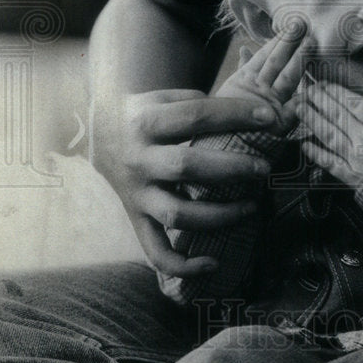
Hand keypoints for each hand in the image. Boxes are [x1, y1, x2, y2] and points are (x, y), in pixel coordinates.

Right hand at [90, 26, 309, 277]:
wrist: (91, 132)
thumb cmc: (144, 113)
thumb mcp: (162, 96)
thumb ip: (199, 103)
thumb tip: (251, 114)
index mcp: (146, 122)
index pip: (196, 116)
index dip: (236, 114)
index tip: (270, 116)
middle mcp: (139, 160)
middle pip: (187, 167)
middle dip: (232, 169)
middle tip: (265, 168)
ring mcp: (137, 194)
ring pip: (176, 214)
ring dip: (219, 215)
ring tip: (254, 206)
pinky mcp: (136, 219)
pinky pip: (155, 251)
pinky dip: (182, 265)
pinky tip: (212, 264)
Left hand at [297, 83, 362, 186]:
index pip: (353, 103)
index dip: (336, 92)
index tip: (324, 84)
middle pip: (337, 116)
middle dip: (319, 102)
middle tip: (305, 90)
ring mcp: (357, 159)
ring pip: (329, 136)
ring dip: (312, 121)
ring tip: (299, 109)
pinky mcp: (354, 178)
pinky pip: (331, 164)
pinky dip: (317, 154)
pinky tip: (305, 145)